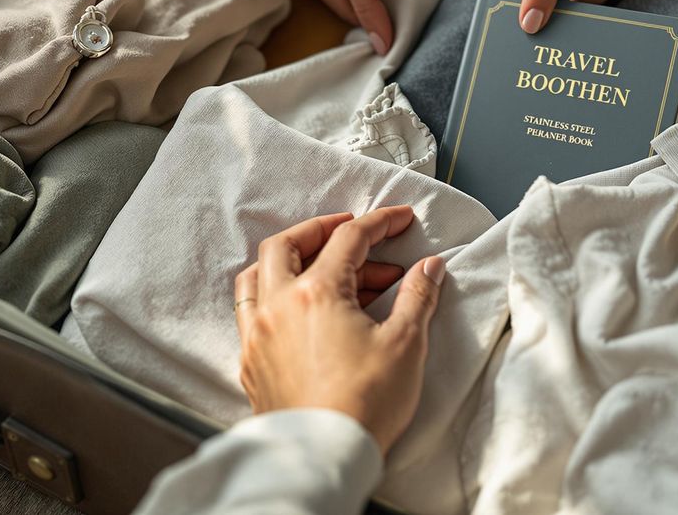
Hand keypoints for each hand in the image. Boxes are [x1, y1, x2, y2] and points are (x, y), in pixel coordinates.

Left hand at [233, 206, 446, 454]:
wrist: (325, 458)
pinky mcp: (251, 364)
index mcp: (316, 293)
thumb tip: (429, 268)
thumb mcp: (405, 345)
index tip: (400, 219)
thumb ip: (417, 297)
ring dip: (287, 261)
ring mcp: (258, 335)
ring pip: (256, 276)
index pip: (349, 239)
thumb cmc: (364, 405)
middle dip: (320, 230)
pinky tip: (299, 312)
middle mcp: (278, 306)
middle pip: (286, 245)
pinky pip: (249, 313)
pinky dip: (272, 297)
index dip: (379, 222)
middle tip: (352, 233)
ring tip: (320, 267)